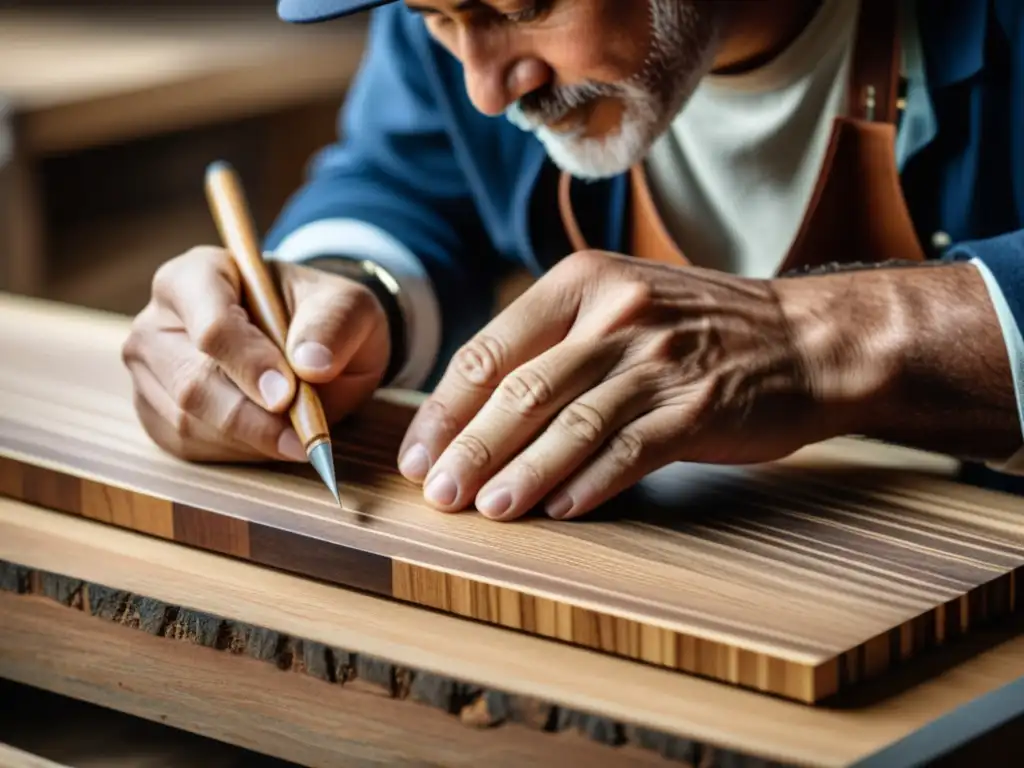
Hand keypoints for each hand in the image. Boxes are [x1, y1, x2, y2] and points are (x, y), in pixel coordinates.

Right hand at [123, 246, 389, 461]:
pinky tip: (270, 437)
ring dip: (250, 438)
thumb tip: (312, 365)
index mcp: (198, 275)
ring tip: (297, 431)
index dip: (249, 364)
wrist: (307, 344)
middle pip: (192, 383)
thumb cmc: (321, 318)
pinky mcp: (154, 411)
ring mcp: (149, 369)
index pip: (211, 325)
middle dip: (253, 417)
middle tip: (303, 436)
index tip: (288, 394)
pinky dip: (237, 452)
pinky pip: (188, 446)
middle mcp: (159, 320)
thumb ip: (334, 325)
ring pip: (189, 421)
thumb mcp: (347, 307)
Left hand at [396, 250, 866, 521]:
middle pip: (523, 390)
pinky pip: (631, 451)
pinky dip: (590, 484)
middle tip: (438, 493)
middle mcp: (617, 314)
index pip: (491, 350)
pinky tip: (558, 511)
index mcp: (582, 283)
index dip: (447, 408)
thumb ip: (552, 343)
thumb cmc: (696, 328)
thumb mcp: (619, 304)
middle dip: (471, 448)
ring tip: (486, 510)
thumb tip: (472, 411)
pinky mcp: (699, 407)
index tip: (419, 453)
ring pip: (572, 424)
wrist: (803, 336)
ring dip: (522, 473)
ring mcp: (661, 360)